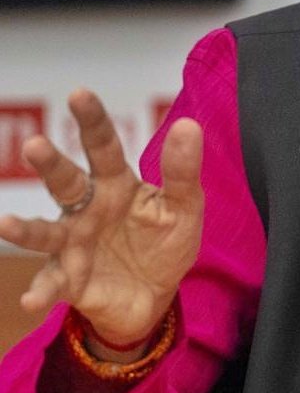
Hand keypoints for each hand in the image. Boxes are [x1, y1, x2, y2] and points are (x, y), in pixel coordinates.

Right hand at [0, 89, 202, 349]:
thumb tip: (188, 124)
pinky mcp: (68, 278)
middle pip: (66, 182)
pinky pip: (51, 283)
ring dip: (25, 229)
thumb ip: (183, 170)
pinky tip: (33, 299)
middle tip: (35, 144)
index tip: (79, 93)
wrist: (156, 293)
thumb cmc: (166, 240)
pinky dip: (41, 291)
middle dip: (49, 164)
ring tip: (5, 224)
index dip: (92, 121)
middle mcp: (87, 208)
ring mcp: (72, 243)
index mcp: (117, 184)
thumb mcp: (184, 206)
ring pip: (44, 232)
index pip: (104, 146)